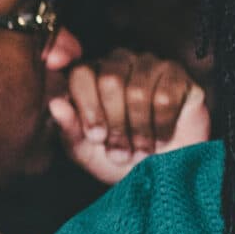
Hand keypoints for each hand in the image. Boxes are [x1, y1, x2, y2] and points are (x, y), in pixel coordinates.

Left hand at [50, 49, 210, 187]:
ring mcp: (151, 66)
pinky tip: (161, 141)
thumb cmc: (117, 158)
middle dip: (115, 123)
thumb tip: (55, 104)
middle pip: (111, 80)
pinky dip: (161, 126)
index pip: (81, 75)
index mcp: (91, 74)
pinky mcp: (179, 77)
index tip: (96, 137)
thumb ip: (69, 127)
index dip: (88, 108)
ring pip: (139, 90)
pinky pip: (166, 96)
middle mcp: (121, 62)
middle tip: (120, 153)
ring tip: (140, 152)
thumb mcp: (85, 149)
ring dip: (138, 130)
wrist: (161, 171)